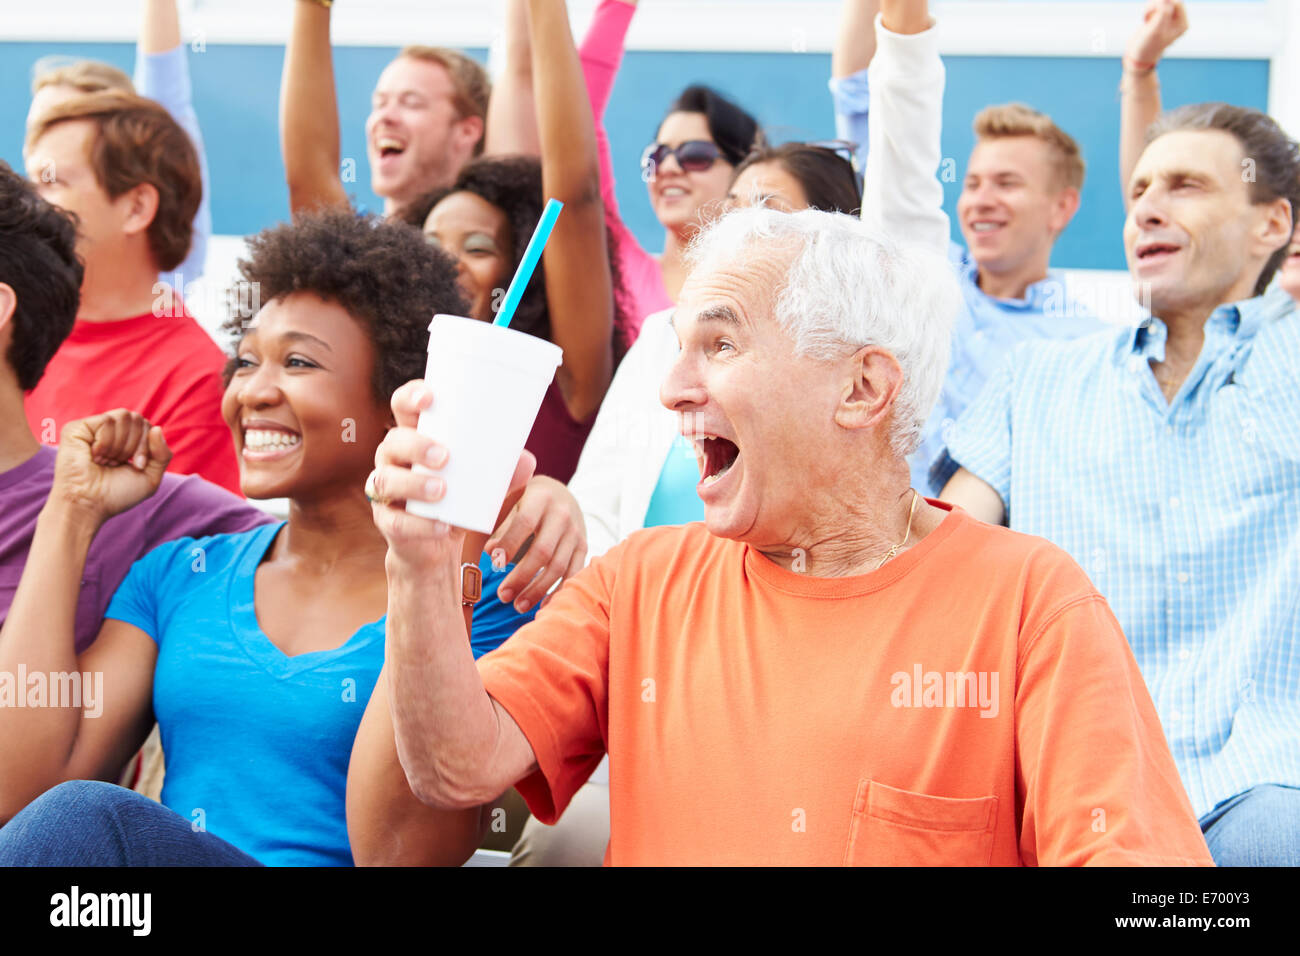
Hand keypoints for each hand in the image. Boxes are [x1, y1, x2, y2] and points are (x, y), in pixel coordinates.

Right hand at [49, 410, 171, 522]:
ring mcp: (92, 428)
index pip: (147, 426)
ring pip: (124, 416)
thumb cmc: (116, 494)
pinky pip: (107, 421)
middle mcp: (108, 432)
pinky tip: (95, 456)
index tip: (137, 465)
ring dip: (120, 445)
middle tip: (119, 464)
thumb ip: (162, 454)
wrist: (89, 504)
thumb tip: (157, 428)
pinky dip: (107, 442)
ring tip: (106, 461)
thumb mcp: (150, 477)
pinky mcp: (77, 428)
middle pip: (137, 418)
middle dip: (136, 444)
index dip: (147, 444)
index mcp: (124, 441)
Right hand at [370, 380, 536, 569]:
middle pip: (392, 441)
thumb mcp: (481, 481)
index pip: (403, 407)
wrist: (435, 547)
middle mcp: (394, 459)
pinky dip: (420, 525)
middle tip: (444, 456)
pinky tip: (442, 526)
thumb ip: (502, 471)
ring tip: (442, 490)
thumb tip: (527, 460)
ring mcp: (386, 491)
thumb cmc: (457, 499)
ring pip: (386, 480)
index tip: (429, 397)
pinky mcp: (387, 522)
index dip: (410, 397)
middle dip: (416, 445)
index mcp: (414, 437)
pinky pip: (396, 521)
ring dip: (414, 483)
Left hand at [484, 476, 587, 613]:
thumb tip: (491, 552)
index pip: (525, 522)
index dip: (510, 543)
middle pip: (542, 551)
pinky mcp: (583, 546)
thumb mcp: (515, 502)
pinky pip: (573, 573)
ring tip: (518, 606)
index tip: (494, 563)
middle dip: (521, 576)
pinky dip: (558, 591)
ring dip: (537, 590)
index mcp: (541, 498)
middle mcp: (562, 515)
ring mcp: (575, 533)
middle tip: (503, 596)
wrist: (562, 494)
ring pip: (558, 566)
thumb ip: (504, 526)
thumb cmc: (529, 501)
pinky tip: (543, 605)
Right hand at [1126, 0, 1186, 67]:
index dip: (1163, 4)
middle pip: (1170, 1)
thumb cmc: (1147, 46)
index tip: (1150, 13)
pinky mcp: (1161, 17)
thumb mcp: (1155, 31)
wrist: (1137, 55)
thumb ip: (1162, 13)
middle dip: (1157, 4)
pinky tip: (1146, 19)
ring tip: (1145, 17)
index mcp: (1182, 24)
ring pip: (1163, 1)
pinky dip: (1150, 9)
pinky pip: (1157, 5)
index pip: (1177, 3)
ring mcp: (1170, 18)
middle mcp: (1178, 21)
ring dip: (1152, 6)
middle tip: (1147, 13)